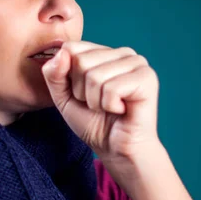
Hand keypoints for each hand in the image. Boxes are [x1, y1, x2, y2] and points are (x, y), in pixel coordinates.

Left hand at [42, 41, 160, 160]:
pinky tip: (121, 110)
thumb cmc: (93, 122)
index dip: (68, 77)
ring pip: (95, 76)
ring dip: (95, 101)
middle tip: (98, 104)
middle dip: (82, 91)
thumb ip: (54, 73)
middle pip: (81, 61)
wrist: (117, 150)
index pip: (70, 48)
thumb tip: (62, 52)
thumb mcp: (63, 96)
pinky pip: (111, 89)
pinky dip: (109, 106)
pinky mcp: (146, 77)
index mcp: (103, 52)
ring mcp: (136, 62)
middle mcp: (121, 52)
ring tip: (109, 108)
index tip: (83, 93)